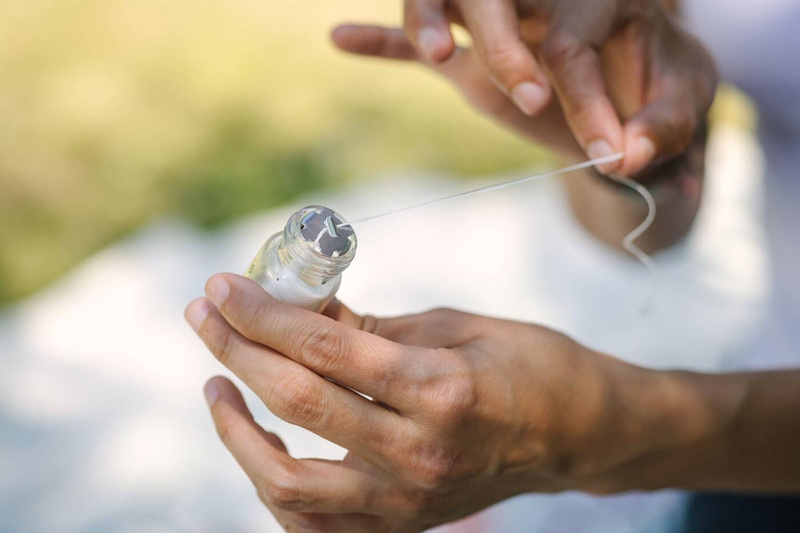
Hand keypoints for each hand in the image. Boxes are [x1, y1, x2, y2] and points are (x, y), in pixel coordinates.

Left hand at [186, 274, 689, 531]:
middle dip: (236, 351)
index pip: (323, 350)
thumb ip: (369, 322)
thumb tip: (296, 305)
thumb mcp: (453, 324)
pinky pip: (314, 524)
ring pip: (287, 483)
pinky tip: (260, 447)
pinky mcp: (401, 525)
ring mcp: (407, 501)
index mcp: (440, 389)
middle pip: (296, 402)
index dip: (261, 313)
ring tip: (217, 385)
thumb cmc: (529, 364)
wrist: (578, 434)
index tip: (221, 285)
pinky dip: (272, 487)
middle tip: (205, 313)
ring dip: (237, 432)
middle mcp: (418, 454)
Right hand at [333, 0, 716, 175]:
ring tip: (437, 51)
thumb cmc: (662, 97)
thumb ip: (664, 131)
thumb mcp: (684, 111)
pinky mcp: (470, 57)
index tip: (611, 154)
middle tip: (532, 98)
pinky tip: (339, 37)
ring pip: (451, 6)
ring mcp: (497, 26)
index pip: (580, 42)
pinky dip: (381, 40)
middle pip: (500, 2)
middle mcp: (542, 2)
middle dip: (509, 49)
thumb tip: (628, 158)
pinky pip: (417, 43)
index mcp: (604, 3)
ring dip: (434, 22)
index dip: (592, 99)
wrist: (635, 98)